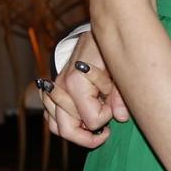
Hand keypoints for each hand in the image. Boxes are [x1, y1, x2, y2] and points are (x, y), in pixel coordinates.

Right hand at [39, 31, 129, 148]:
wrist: (94, 35)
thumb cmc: (108, 53)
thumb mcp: (119, 72)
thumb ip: (121, 96)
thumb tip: (121, 118)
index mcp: (76, 82)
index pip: (92, 120)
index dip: (107, 116)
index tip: (114, 103)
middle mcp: (60, 88)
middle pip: (68, 130)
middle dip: (89, 135)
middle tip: (105, 133)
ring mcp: (53, 91)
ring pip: (56, 127)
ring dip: (76, 130)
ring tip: (93, 126)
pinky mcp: (50, 93)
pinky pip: (50, 118)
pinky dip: (63, 123)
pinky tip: (80, 120)